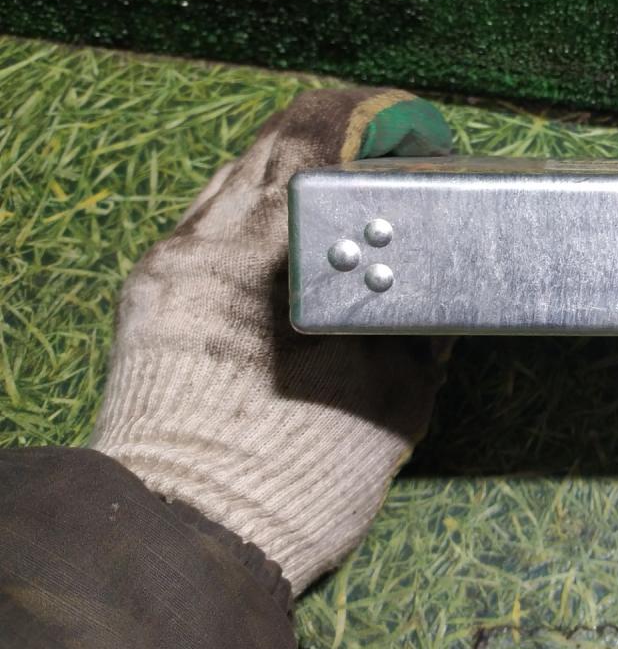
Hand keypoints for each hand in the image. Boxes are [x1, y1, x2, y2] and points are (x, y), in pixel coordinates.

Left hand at [90, 88, 452, 594]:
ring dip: (292, 168)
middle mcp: (217, 240)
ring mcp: (175, 262)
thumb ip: (421, 327)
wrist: (193, 532)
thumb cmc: (301, 471)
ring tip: (341, 196)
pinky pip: (208, 219)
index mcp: (282, 254)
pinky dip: (255, 211)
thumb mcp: (398, 396)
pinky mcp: (150, 291)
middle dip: (337, 130)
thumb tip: (437, 292)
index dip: (375, 116)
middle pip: (274, 139)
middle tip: (385, 149)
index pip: (321, 136)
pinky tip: (291, 245)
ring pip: (236, 173)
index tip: (413, 131)